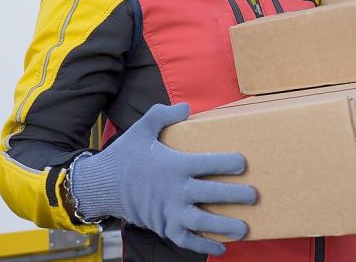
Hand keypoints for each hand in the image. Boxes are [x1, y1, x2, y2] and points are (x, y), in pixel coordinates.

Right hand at [69, 103, 256, 254]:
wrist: (100, 186)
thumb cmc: (125, 156)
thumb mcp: (142, 129)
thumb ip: (163, 114)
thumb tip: (187, 107)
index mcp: (174, 165)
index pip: (207, 164)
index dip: (228, 163)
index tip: (243, 163)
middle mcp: (175, 190)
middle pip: (212, 194)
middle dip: (236, 196)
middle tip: (254, 196)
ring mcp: (169, 211)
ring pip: (203, 221)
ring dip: (225, 226)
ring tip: (245, 228)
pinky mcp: (163, 227)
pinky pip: (187, 239)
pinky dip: (204, 246)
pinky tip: (221, 247)